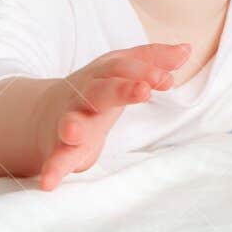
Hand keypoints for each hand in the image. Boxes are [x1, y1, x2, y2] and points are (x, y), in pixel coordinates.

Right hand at [32, 43, 191, 189]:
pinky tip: (48, 183)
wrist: (45, 112)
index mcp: (104, 76)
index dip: (146, 71)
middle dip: (121, 90)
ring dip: (72, 126)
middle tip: (143, 91)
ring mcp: (69, 121)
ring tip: (73, 132)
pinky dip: (52, 170)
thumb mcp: (121, 70)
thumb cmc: (96, 89)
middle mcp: (85, 96)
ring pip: (71, 122)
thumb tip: (186, 49)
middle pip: (102, 90)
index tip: (167, 80)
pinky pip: (56, 159)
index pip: (125, 68)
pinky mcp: (59, 149)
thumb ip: (152, 60)